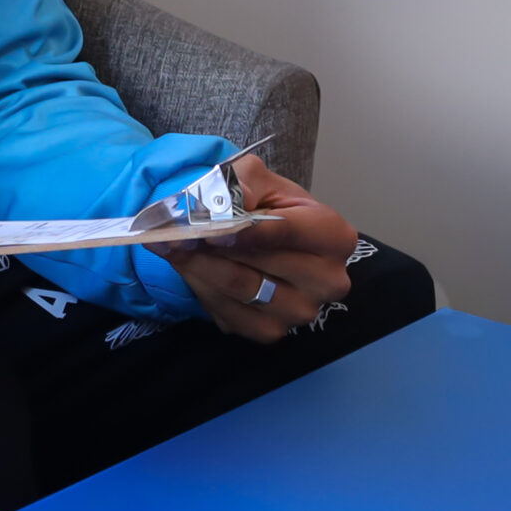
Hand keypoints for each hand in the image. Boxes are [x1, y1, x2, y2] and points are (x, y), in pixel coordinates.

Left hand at [148, 155, 358, 341]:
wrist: (257, 235)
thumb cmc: (264, 204)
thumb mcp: (255, 179)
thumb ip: (242, 184)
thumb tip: (224, 205)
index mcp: (334, 236)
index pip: (287, 231)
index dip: (244, 230)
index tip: (208, 230)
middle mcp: (328, 280)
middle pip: (259, 262)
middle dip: (211, 246)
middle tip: (176, 233)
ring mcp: (302, 311)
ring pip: (238, 288)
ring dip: (199, 265)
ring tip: (177, 245)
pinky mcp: (272, 331)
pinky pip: (227, 312)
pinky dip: (202, 287)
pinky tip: (193, 267)